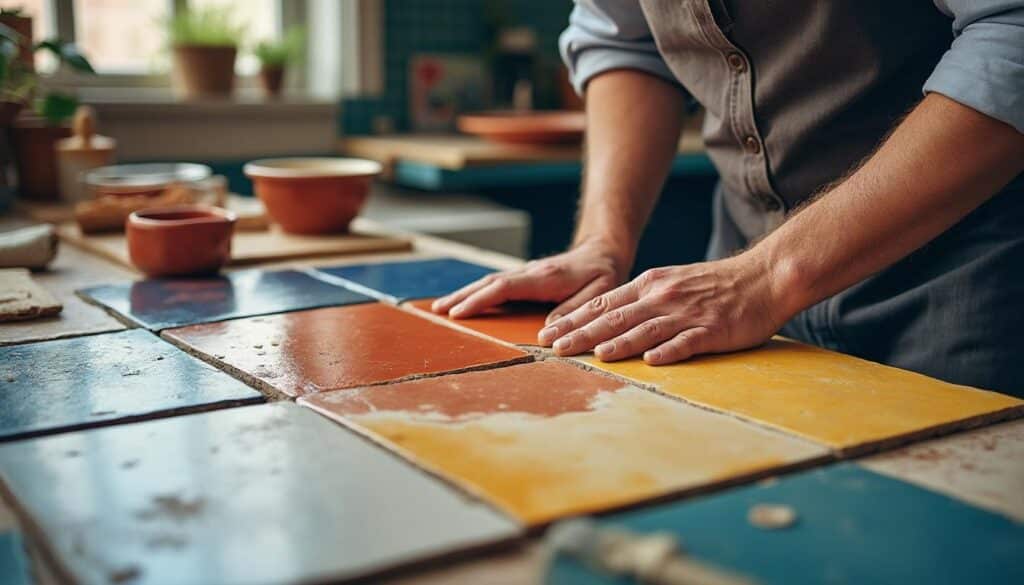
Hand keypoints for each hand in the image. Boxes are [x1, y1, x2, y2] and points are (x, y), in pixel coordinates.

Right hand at [431, 238, 631, 320]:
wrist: (603, 251)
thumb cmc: (603, 274)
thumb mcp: (599, 295)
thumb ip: (574, 312)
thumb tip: (546, 334)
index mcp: (545, 277)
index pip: (505, 287)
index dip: (481, 300)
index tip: (459, 312)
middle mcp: (531, 272)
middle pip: (489, 283)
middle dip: (462, 296)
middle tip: (438, 311)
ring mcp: (526, 273)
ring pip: (489, 282)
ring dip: (464, 294)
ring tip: (440, 308)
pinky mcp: (526, 277)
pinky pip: (497, 284)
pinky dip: (477, 292)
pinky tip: (464, 301)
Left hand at [537, 253, 788, 364]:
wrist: (762, 277)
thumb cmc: (714, 284)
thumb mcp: (670, 282)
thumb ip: (640, 299)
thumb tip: (605, 318)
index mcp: (649, 284)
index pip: (602, 303)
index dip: (573, 319)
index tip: (547, 333)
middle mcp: (662, 296)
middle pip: (616, 317)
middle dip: (582, 334)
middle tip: (555, 348)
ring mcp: (686, 313)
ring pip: (646, 329)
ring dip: (619, 343)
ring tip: (595, 355)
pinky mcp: (712, 329)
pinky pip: (687, 341)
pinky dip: (668, 351)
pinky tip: (651, 361)